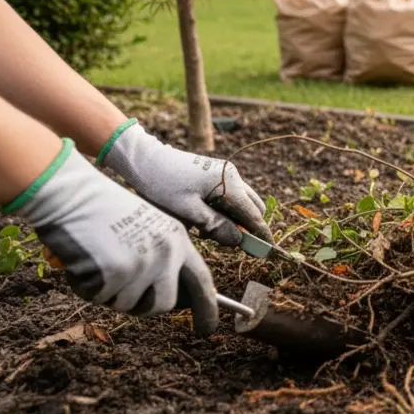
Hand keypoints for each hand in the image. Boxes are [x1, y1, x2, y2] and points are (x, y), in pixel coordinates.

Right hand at [9, 141, 217, 334]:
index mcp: (177, 240)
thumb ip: (162, 258)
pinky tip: (82, 259)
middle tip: (120, 288)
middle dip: (143, 306)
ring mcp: (142, 264)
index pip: (202, 281)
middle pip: (163, 304)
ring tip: (98, 259)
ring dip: (108, 292)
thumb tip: (170, 298)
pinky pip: (99, 298)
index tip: (207, 329)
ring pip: (126, 304)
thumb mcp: (146, 228)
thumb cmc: (103, 211)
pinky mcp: (116, 274)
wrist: (72, 194)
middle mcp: (166, 254)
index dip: (207, 308)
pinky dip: (85, 286)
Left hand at [102, 121, 272, 247]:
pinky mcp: (217, 175)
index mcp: (229, 183)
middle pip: (253, 208)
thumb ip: (216, 226)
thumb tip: (240, 240)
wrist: (145, 160)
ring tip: (203, 229)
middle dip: (245, 227)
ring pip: (241, 203)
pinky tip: (201, 217)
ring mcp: (226, 174)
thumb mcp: (188, 212)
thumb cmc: (163, 186)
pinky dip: (223, 210)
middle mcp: (233, 176)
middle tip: (224, 241)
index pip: (253, 215)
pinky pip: (229, 197)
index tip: (267, 252)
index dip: (261, 235)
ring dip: (232, 219)